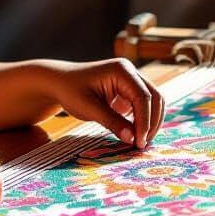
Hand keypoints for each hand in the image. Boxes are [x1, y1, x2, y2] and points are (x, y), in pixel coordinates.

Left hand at [40, 59, 165, 148]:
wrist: (60, 82)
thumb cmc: (71, 91)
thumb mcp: (88, 108)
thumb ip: (111, 121)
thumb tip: (132, 139)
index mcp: (121, 70)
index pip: (142, 97)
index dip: (145, 121)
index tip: (139, 142)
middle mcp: (130, 72)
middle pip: (154, 97)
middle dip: (152, 122)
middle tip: (142, 145)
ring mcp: (131, 80)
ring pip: (153, 101)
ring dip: (151, 122)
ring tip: (140, 142)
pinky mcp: (129, 90)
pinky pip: (144, 105)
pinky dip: (143, 120)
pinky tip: (136, 135)